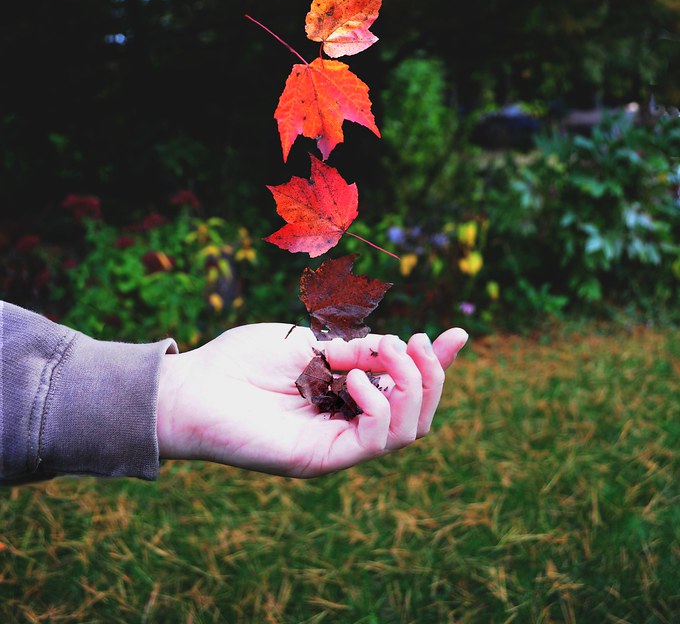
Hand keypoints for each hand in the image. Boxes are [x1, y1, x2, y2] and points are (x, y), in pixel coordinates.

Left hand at [156, 322, 467, 476]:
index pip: (405, 387)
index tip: (457, 335)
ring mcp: (337, 444)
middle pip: (418, 413)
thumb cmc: (241, 362)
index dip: (436, 365)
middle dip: (430, 373)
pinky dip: (380, 403)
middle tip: (412, 340)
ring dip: (411, 385)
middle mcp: (347, 423)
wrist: (194, 388)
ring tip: (382, 352)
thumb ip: (359, 349)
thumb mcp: (311, 343)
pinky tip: (352, 379)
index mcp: (346, 394)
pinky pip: (376, 439)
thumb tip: (405, 342)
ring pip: (409, 430)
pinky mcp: (323, 459)